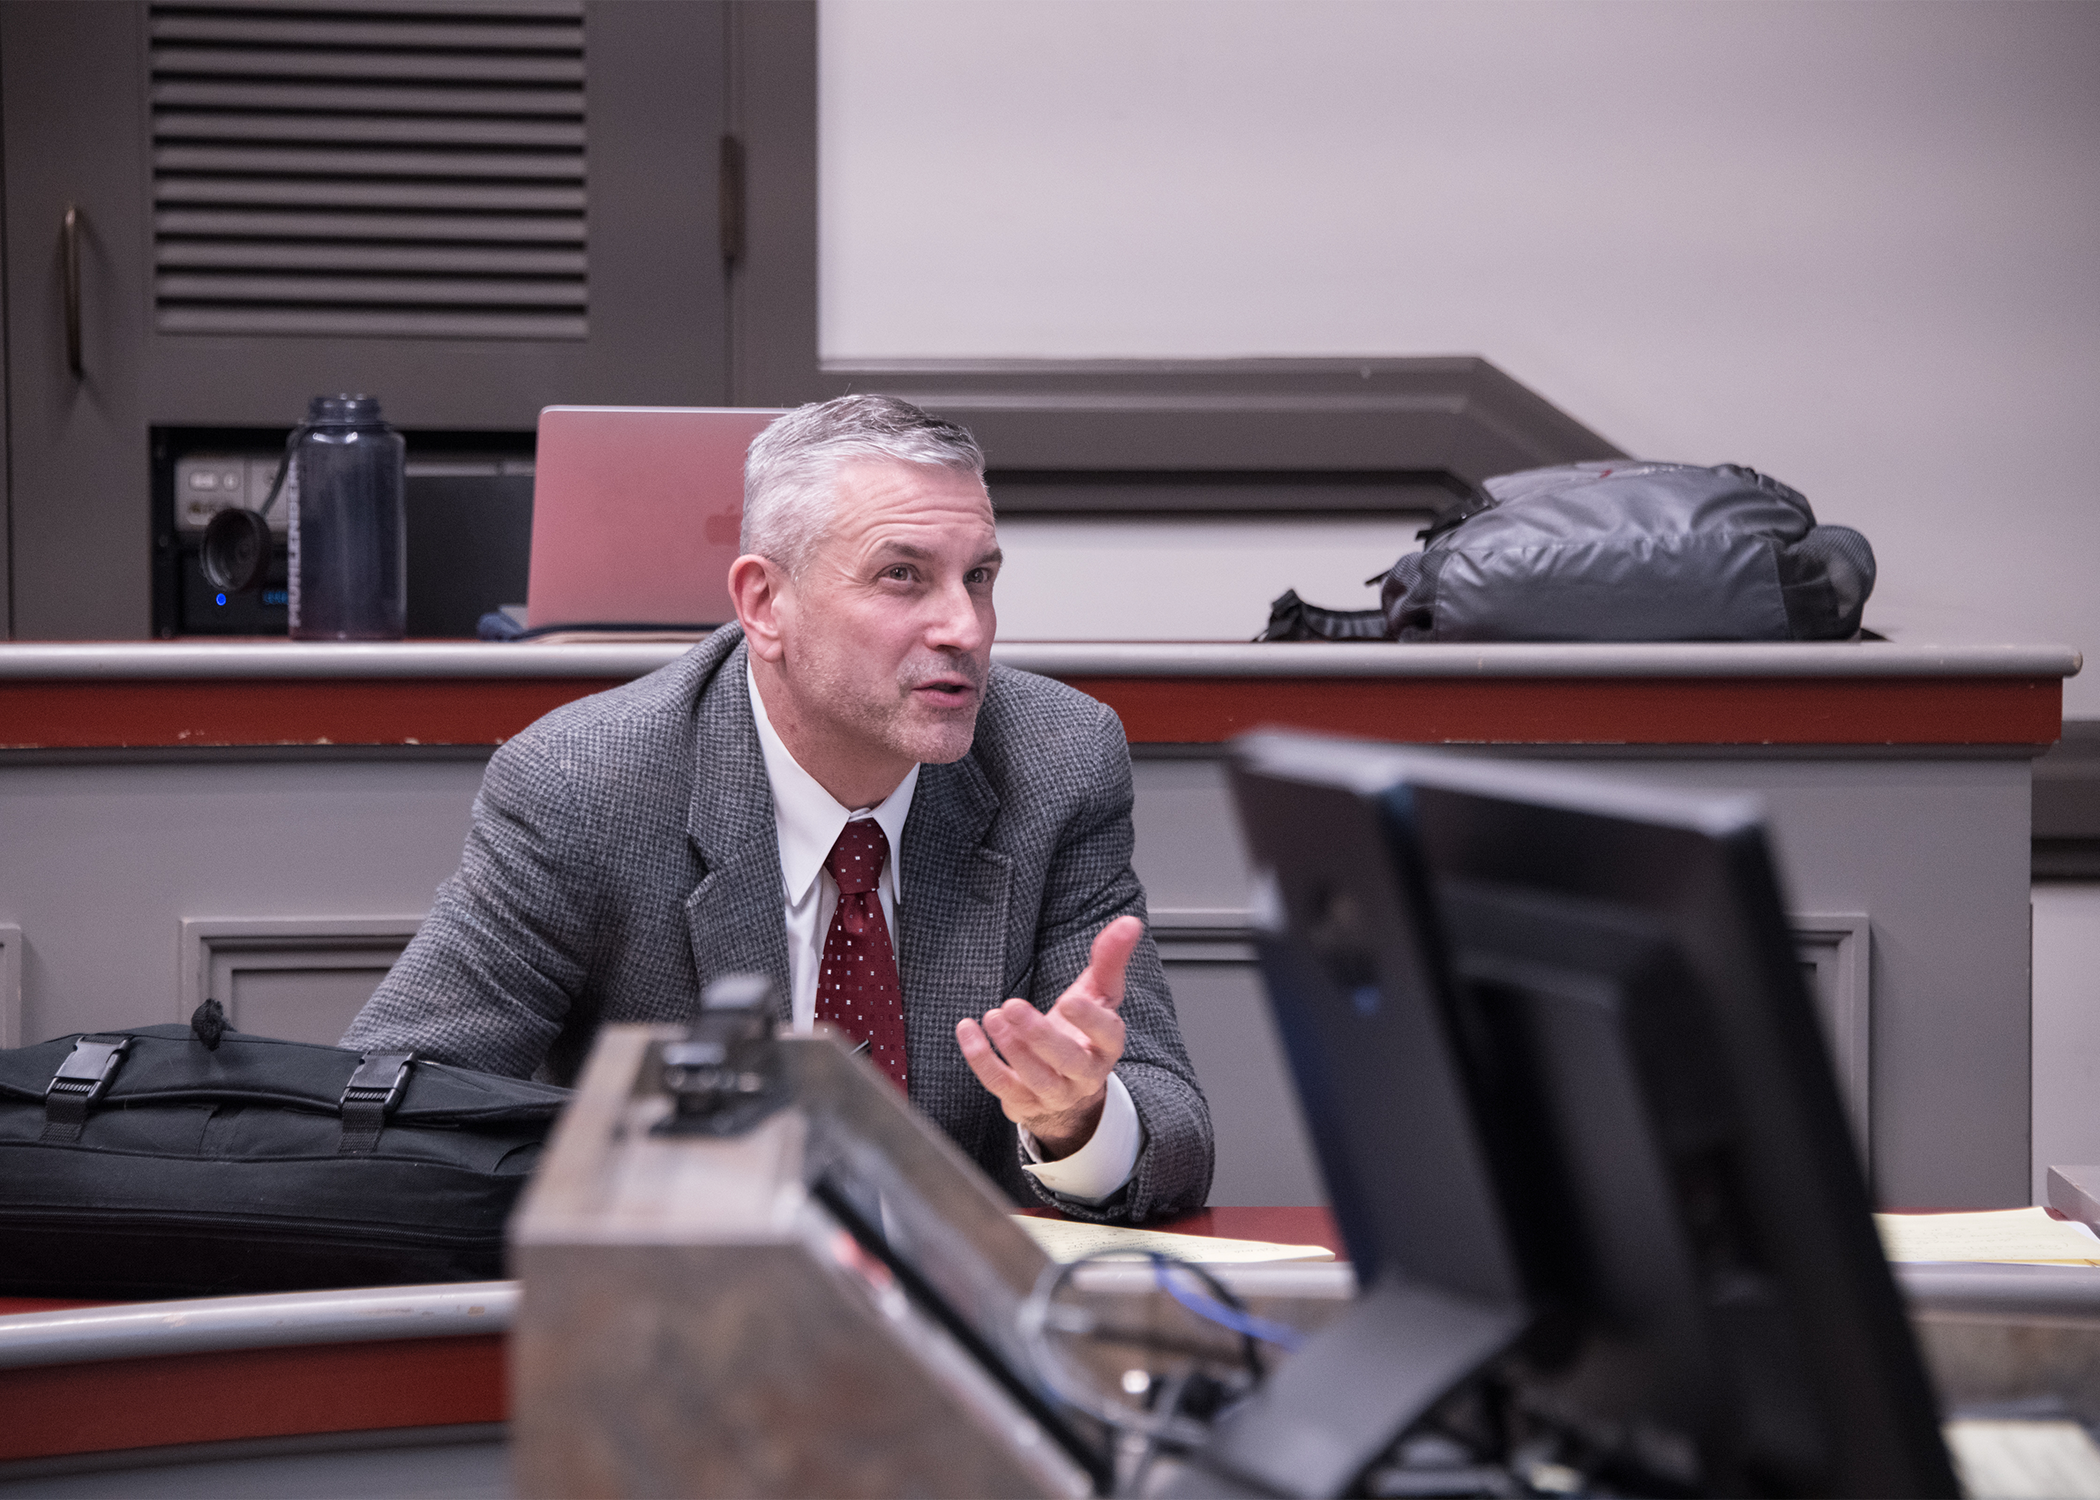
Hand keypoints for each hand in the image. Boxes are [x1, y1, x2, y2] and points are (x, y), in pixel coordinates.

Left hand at [956, 915, 1139, 1158]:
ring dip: (1011, 1048)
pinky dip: (982, 1060)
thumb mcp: (1098, 994)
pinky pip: (1002, 1085)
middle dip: (1040, 1035)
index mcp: (1106, 1044)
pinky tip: (968, 1030)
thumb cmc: (1081, 1031)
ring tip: (993, 1016)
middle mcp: (1085, 1073)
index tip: (1069, 1000)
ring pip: (1037, 1078)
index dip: (1090, 1020)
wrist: (1066, 1084)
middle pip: (1069, 1061)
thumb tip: (1128, 923)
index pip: (1107, 1034)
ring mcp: (1055, 1092)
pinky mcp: (1024, 1101)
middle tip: (1013, 1006)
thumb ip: (1110, 958)